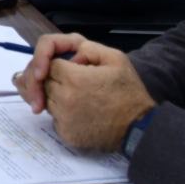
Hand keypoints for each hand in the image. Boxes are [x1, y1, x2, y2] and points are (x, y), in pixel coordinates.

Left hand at [17, 34, 156, 150]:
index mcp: (73, 78)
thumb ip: (87, 48)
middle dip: (55, 79)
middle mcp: (64, 99)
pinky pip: (54, 119)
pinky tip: (80, 112)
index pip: (49, 65)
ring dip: (57, 97)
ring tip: (79, 97)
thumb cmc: (128, 91)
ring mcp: (63, 119)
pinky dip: (62, 115)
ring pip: (47, 101)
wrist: (139, 128)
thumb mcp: (114, 58)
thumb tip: (69, 57)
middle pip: (44, 83)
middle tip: (74, 82)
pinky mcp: (66, 135)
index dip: (59, 64)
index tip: (72, 68)